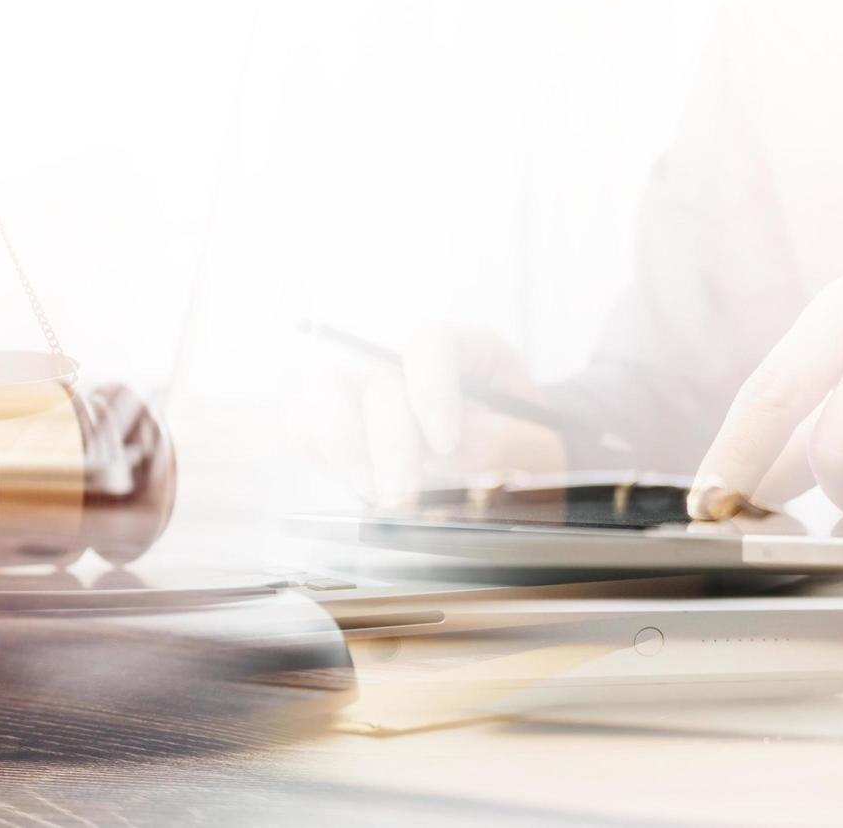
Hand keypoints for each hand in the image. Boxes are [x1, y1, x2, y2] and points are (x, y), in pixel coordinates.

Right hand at [301, 325, 566, 509]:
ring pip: (322, 392)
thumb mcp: (540, 445)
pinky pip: (302, 424)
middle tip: (403, 498)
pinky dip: (316, 453)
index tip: (444, 444)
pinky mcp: (337, 426)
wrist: (517, 476)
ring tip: (375, 493)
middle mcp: (406, 363)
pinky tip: (352, 481)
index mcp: (463, 350)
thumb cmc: (528, 453)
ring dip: (342, 447)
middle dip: (388, 446)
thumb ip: (506, 442)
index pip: (429, 344)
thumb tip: (451, 452)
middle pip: (376, 381)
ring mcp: (366, 390)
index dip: (429, 390)